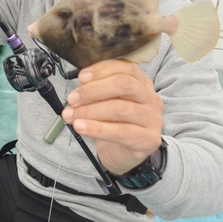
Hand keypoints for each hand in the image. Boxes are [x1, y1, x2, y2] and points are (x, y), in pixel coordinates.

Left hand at [62, 60, 163, 175]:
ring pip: (119, 109)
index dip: (101, 70)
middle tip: (72, 99)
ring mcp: (152, 119)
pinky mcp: (148, 140)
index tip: (81, 77)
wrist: (122, 154)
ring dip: (89, 111)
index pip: (125, 67)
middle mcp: (150, 98)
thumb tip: (79, 84)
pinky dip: (96, 129)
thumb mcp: (105, 101)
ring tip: (70, 116)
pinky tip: (80, 127)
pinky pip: (120, 132)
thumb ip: (97, 89)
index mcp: (141, 82)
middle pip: (123, 85)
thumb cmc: (113, 123)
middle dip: (93, 90)